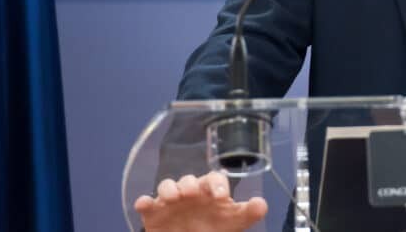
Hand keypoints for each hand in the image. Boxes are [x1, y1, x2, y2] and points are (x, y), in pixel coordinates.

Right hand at [134, 171, 266, 231]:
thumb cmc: (214, 228)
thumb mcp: (234, 223)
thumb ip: (248, 213)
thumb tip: (261, 203)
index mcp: (210, 191)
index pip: (214, 179)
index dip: (217, 183)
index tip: (221, 196)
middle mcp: (190, 192)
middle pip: (188, 179)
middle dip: (190, 183)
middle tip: (192, 193)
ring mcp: (171, 201)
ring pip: (166, 186)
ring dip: (168, 188)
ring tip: (173, 198)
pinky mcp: (154, 213)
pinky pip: (146, 203)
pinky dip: (143, 202)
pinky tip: (144, 204)